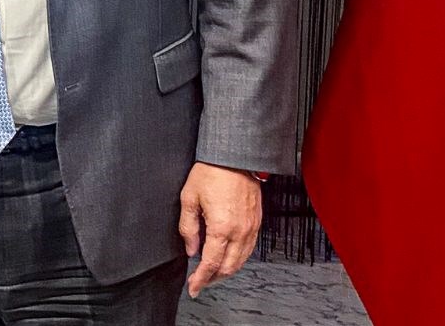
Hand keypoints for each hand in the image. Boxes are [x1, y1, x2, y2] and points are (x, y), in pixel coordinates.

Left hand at [179, 162, 262, 297]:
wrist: (235, 156)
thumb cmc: (211, 172)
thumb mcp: (189, 198)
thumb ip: (188, 227)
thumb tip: (191, 248)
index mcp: (222, 228)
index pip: (211, 264)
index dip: (201, 279)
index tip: (193, 287)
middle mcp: (240, 231)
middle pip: (228, 267)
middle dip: (213, 278)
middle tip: (200, 281)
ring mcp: (251, 227)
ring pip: (241, 260)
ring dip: (226, 270)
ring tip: (211, 272)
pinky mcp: (256, 222)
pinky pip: (249, 249)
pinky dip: (238, 258)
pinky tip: (227, 256)